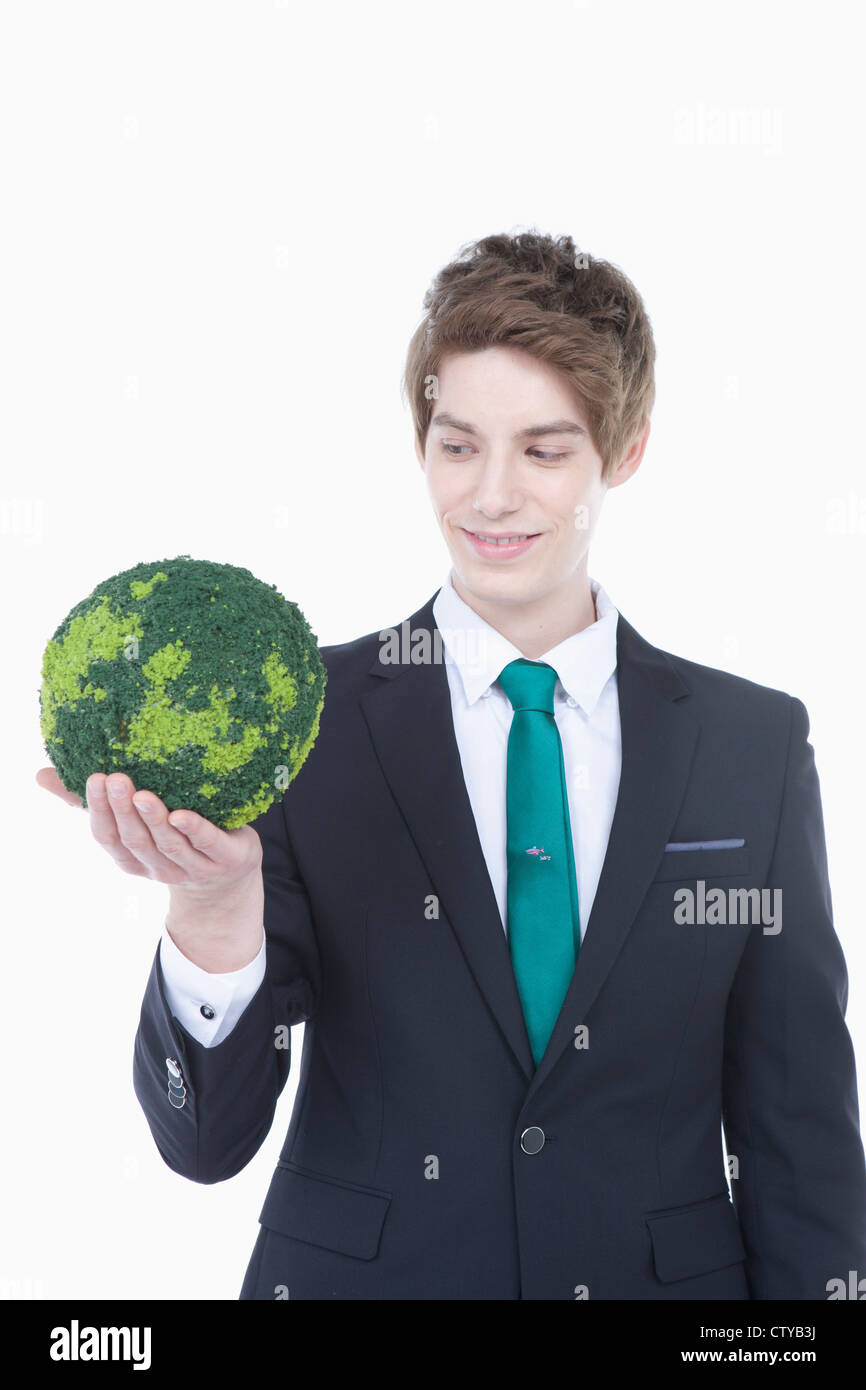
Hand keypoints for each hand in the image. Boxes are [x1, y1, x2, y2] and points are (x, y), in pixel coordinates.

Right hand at [35, 767, 261, 889]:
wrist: (230, 874)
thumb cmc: (173, 836)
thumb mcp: (134, 822)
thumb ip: (94, 802)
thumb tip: (43, 775)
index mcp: (134, 859)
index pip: (109, 837)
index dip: (100, 811)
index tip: (94, 778)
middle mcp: (159, 866)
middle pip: (136, 840)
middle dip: (124, 810)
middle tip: (116, 779)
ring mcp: (193, 867)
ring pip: (168, 844)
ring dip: (153, 819)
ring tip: (142, 794)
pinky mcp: (224, 858)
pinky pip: (206, 844)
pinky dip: (193, 830)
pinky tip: (181, 815)